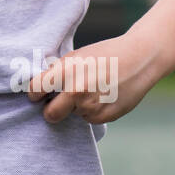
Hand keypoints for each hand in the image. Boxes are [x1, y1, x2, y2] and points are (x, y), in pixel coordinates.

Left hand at [26, 32, 159, 124]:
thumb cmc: (104, 55)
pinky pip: (89, 118)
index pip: (35, 91)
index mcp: (66, 72)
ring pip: (72, 115)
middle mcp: (76, 92)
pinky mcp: (104, 117)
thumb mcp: (76, 56)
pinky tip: (104, 96)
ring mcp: (91, 106)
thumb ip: (57, 73)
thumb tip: (38, 88)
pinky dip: (92, 110)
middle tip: (55, 104)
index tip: (37, 95)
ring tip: (93, 90)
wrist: (140, 59)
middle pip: (50, 115)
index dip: (35, 94)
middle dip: (50, 111)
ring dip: (76, 107)